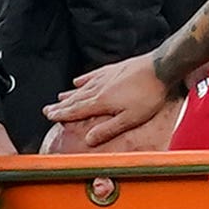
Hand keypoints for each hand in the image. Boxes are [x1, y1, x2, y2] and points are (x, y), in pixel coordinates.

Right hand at [45, 56, 169, 146]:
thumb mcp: (130, 119)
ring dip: (69, 94)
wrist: (161, 68)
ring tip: (59, 98)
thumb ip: (108, 129)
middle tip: (47, 110)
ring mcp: (106, 77)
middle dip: (61, 106)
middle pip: (75, 99)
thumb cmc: (149, 95)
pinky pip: (93, 75)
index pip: (76, 110)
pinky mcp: (114, 69)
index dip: (62, 114)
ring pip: (82, 87)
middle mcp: (99, 88)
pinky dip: (83, 79)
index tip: (49, 116)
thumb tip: (89, 140)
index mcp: (101, 102)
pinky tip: (78, 81)